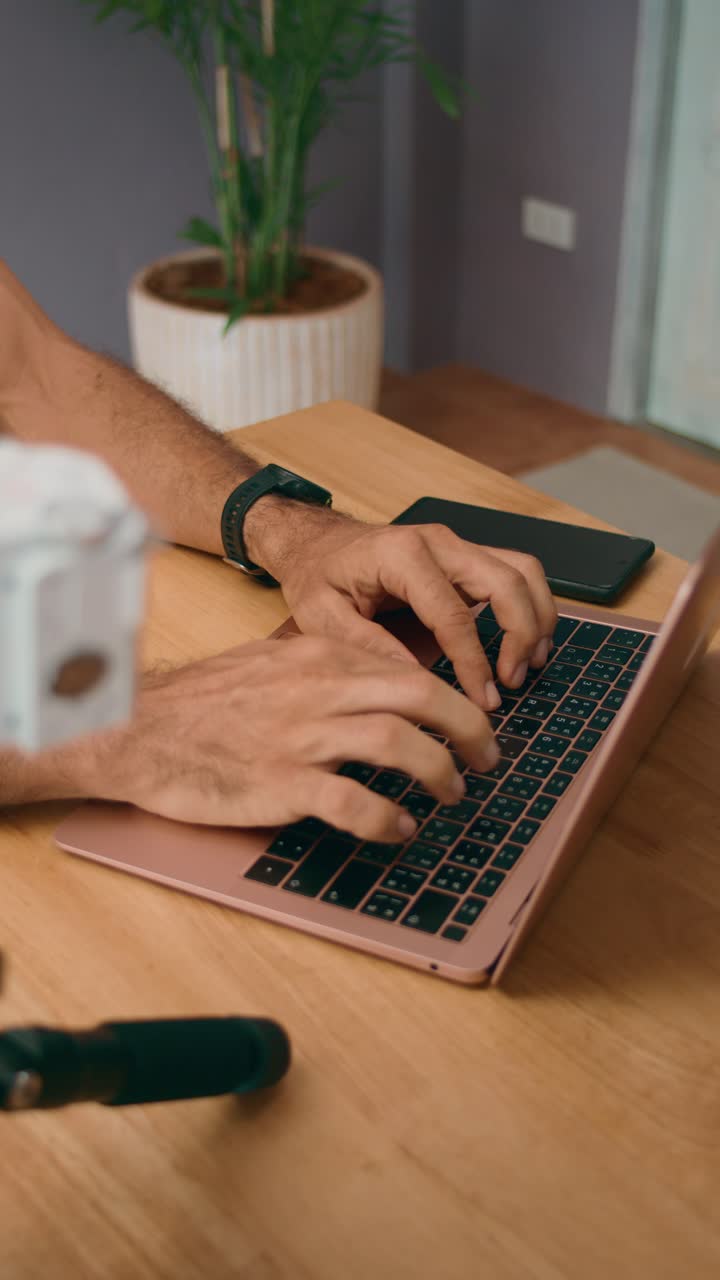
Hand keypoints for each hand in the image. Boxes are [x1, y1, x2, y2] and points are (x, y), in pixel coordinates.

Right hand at [73, 636, 499, 840]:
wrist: (134, 729)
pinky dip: (387, 819)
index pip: (408, 669)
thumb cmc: (201, 704)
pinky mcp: (279, 782)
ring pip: (398, 742)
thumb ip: (324, 672)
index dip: (454, 699)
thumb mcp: (269, 665)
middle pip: (421, 695)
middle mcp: (317, 689)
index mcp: (318, 657)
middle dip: (468, 728)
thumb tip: (380, 692)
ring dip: (439, 771)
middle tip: (487, 758)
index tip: (471, 724)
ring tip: (452, 794)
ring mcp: (299, 735)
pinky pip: (352, 801)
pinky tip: (399, 830)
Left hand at [275, 516, 557, 709]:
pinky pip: (515, 571)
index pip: (454, 614)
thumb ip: (367, 647)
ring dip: (536, 616)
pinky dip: (530, 604)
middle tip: (512, 682)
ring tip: (530, 664)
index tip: (483, 701)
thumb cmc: (318, 578)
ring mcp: (456, 544)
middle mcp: (437, 542)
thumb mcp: (322, 618)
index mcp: (401, 555)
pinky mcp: (465, 555)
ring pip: (523, 569)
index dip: (473, 662)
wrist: (318, 543)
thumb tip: (416, 682)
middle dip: (520, 635)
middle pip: (505, 581)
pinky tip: (527, 642)